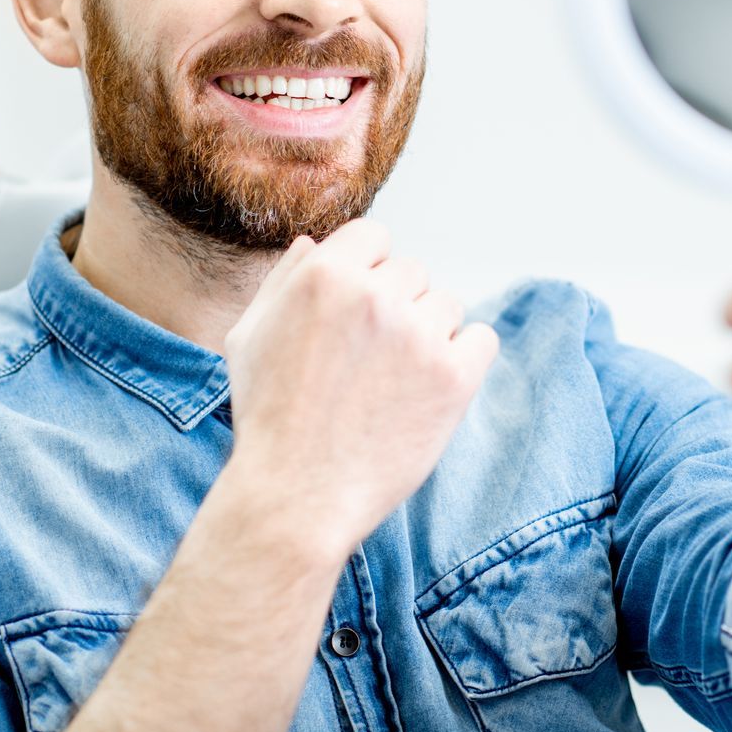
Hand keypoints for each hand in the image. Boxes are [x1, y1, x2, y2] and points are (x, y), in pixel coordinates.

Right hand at [221, 220, 498, 558]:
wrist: (297, 496)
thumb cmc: (269, 418)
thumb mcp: (249, 337)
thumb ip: (284, 281)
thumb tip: (315, 243)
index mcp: (324, 276)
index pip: (374, 236)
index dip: (368, 271)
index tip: (359, 311)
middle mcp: (374, 296)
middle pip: (412, 272)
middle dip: (396, 306)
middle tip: (371, 359)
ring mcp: (418, 335)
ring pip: (447, 305)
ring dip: (428, 333)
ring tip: (394, 381)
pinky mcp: (454, 377)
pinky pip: (482, 339)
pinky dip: (465, 359)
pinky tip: (431, 388)